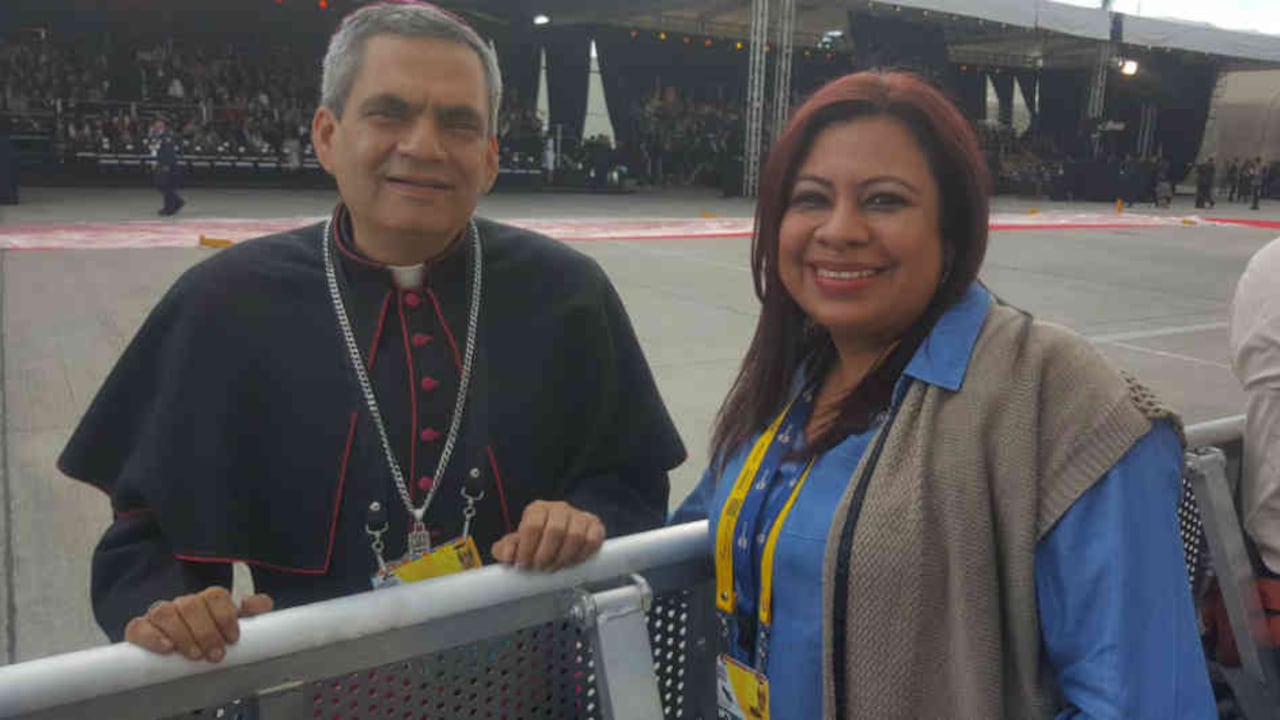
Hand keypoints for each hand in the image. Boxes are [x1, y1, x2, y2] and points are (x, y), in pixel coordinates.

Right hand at [124, 587, 273, 662]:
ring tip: (194, 655)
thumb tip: (261, 604)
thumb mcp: (236, 623)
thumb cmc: (212, 634)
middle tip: (215, 654)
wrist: (183, 645)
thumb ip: (253, 611)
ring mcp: (161, 614)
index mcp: (208, 599)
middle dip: (206, 632)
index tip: (232, 638)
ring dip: (182, 634)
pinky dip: (151, 636)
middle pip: (192, 605)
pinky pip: (139, 626)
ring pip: (166, 612)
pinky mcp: (141, 628)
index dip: (225, 616)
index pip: (216, 596)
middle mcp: (183, 603)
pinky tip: (166, 648)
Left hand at [491, 501, 605, 571]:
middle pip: (555, 530)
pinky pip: (592, 540)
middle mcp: (559, 509)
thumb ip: (506, 549)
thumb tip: (507, 556)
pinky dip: (582, 555)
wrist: (559, 536)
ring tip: (554, 567)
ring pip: (575, 536)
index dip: (527, 548)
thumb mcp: (518, 543)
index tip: (524, 564)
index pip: (532, 525)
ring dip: (563, 557)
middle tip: (540, 568)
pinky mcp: (595, 525)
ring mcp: (579, 516)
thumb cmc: (537, 540)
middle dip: (545, 555)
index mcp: (538, 509)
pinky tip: (572, 562)